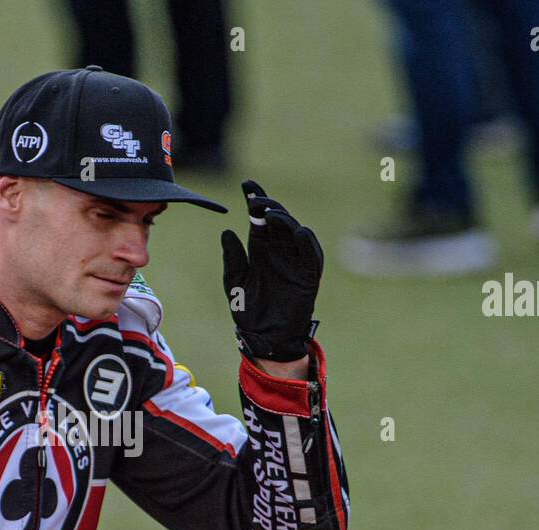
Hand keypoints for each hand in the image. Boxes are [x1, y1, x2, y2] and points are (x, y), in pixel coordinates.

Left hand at [220, 179, 324, 361]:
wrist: (264, 336)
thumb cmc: (248, 310)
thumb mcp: (234, 281)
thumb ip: (232, 258)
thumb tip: (227, 232)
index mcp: (260, 247)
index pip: (259, 217)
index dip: (255, 199)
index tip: (246, 184)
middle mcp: (279, 249)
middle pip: (278, 219)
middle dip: (269, 206)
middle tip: (257, 200)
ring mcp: (295, 260)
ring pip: (295, 231)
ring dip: (286, 220)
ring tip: (272, 214)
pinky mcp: (308, 274)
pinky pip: (312, 253)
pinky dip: (307, 241)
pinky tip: (298, 232)